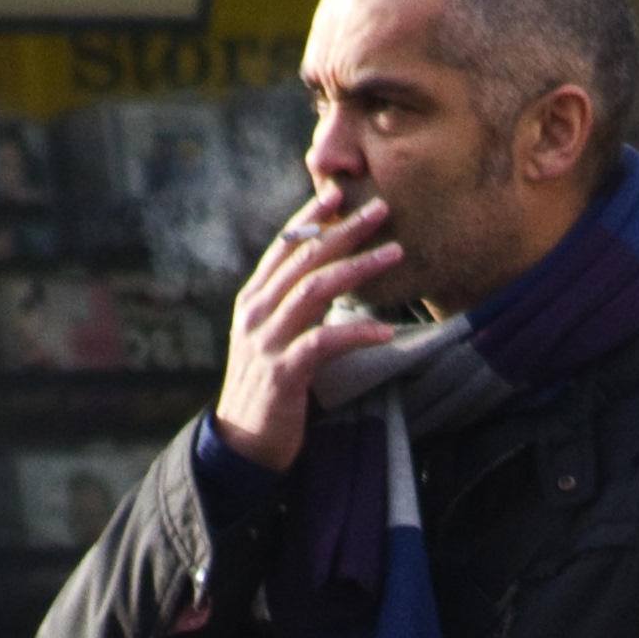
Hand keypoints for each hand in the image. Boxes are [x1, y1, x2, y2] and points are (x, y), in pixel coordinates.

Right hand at [210, 185, 406, 473]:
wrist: (242, 444)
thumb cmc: (267, 389)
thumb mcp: (272, 337)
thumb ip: (291, 305)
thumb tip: (328, 274)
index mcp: (253, 300)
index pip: (283, 247)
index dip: (312, 218)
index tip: (341, 193)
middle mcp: (255, 314)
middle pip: (304, 259)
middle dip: (345, 231)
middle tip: (382, 210)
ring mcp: (266, 343)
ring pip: (315, 290)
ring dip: (359, 268)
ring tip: (396, 253)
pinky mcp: (283, 374)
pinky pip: (324, 342)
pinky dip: (357, 332)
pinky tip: (385, 328)